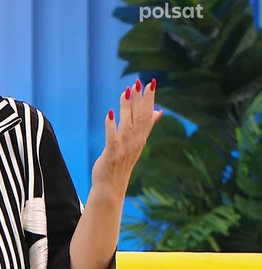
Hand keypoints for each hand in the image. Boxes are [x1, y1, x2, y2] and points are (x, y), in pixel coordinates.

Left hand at [92, 78, 162, 195]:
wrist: (111, 187)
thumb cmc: (122, 163)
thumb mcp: (136, 143)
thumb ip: (146, 126)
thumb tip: (158, 112)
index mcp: (140, 137)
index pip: (148, 115)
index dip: (149, 99)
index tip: (151, 83)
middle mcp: (135, 141)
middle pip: (139, 117)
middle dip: (140, 99)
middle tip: (140, 82)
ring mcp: (124, 148)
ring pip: (127, 124)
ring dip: (126, 107)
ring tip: (126, 91)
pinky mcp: (112, 154)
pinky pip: (112, 138)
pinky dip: (111, 126)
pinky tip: (109, 113)